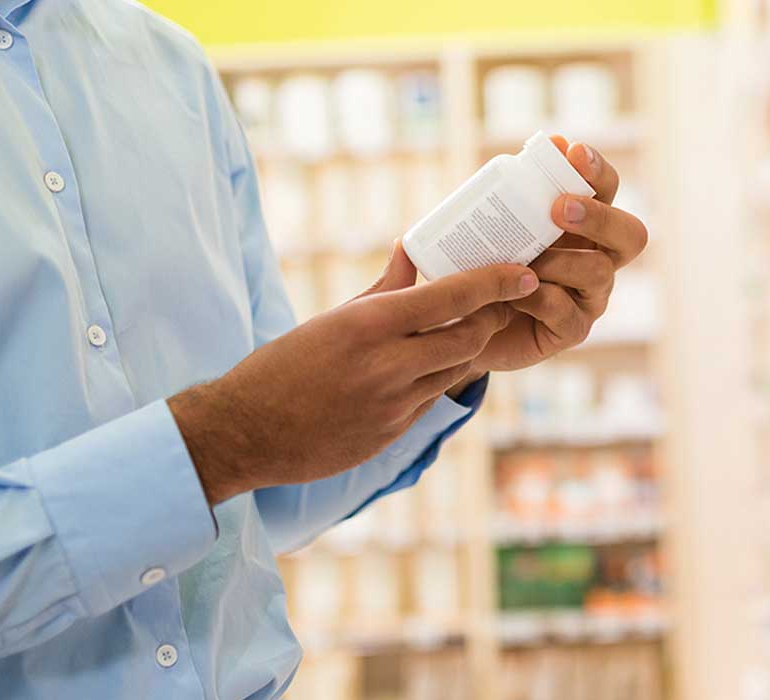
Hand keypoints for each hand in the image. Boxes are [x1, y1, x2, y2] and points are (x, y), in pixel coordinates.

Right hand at [169, 247, 538, 504]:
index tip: (523, 273)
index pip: (453, 297)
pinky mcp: (393, 434)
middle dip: (492, 318)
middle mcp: (388, 365)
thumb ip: (384, 288)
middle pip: (470, 337)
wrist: (246, 432)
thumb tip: (412, 248)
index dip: (496, 283)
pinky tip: (429, 367)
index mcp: (370, 325)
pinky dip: (438, 379)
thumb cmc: (285, 365)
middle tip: (502, 302)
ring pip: (458, 371)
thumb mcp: (334, 318)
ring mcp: (394, 405)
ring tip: (472, 329)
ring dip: (469, 349)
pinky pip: (433, 399)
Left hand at [470, 137, 648, 372]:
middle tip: (560, 208)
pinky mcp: (571, 330)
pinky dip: (538, 298)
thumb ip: (517, 186)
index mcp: (585, 224)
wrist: (463, 321)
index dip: (597, 169)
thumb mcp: (494, 222)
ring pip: (598, 272)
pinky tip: (514, 295)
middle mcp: (599, 258)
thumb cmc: (485, 263)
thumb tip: (549, 143)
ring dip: (559, 260)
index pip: (607, 189)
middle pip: (631, 234)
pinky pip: (566, 312)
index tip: (572, 152)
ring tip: (524, 259)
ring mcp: (590, 297)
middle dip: (599, 217)